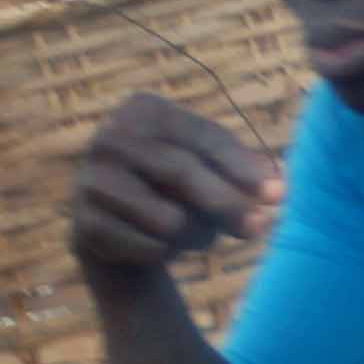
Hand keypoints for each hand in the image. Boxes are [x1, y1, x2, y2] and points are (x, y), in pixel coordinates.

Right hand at [68, 94, 280, 279]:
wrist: (117, 234)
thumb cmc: (173, 192)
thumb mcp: (209, 170)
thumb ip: (240, 171)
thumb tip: (277, 183)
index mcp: (144, 109)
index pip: (203, 138)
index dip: (243, 168)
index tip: (279, 194)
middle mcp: (110, 136)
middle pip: (184, 173)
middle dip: (228, 205)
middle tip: (261, 229)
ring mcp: (90, 180)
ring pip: (169, 219)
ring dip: (195, 236)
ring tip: (189, 234)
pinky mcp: (83, 224)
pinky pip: (149, 248)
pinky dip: (167, 254)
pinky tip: (157, 247)